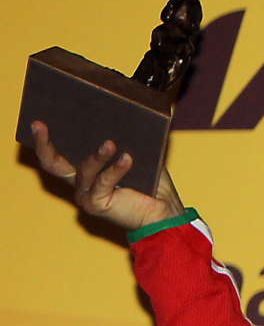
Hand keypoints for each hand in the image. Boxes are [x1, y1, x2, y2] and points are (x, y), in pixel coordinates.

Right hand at [28, 121, 181, 231]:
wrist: (164, 212)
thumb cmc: (152, 183)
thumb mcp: (137, 155)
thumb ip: (124, 139)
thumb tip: (120, 113)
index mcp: (85, 169)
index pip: (56, 153)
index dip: (43, 139)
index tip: (38, 121)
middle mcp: (79, 182)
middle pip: (52, 163)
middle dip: (44, 144)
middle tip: (41, 125)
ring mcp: (86, 194)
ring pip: (84, 170)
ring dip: (97, 155)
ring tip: (110, 143)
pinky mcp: (97, 204)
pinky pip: (103, 182)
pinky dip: (116, 169)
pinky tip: (127, 159)